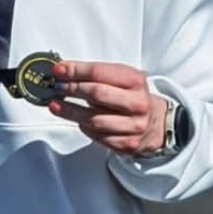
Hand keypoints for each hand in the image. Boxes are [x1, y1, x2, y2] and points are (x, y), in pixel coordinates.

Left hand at [47, 61, 167, 155]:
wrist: (156, 123)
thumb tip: (63, 71)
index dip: (75, 70)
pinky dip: (84, 127)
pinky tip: (78, 120)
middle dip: (72, 89)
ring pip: (93, 119)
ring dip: (70, 111)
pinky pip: (97, 136)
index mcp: (136, 82)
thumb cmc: (132, 98)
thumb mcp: (122, 79)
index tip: (59, 70)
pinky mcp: (127, 143)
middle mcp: (137, 103)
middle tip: (57, 87)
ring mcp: (134, 125)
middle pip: (96, 94)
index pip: (100, 73)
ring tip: (56, 105)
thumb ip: (95, 74)